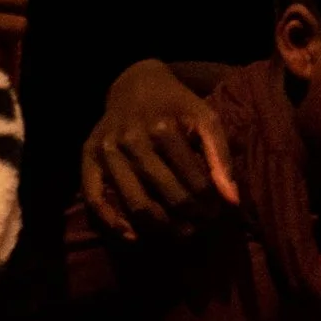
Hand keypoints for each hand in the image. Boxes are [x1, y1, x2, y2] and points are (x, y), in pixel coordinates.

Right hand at [80, 60, 239, 239]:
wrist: (135, 83)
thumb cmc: (176, 105)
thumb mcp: (205, 119)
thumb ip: (220, 157)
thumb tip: (232, 200)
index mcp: (163, 129)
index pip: (194, 182)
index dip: (210, 203)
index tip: (218, 212)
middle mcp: (132, 139)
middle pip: (167, 196)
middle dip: (190, 218)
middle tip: (201, 227)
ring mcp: (107, 150)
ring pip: (135, 203)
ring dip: (161, 228)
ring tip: (179, 233)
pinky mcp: (88, 157)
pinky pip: (95, 198)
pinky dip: (113, 223)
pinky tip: (133, 237)